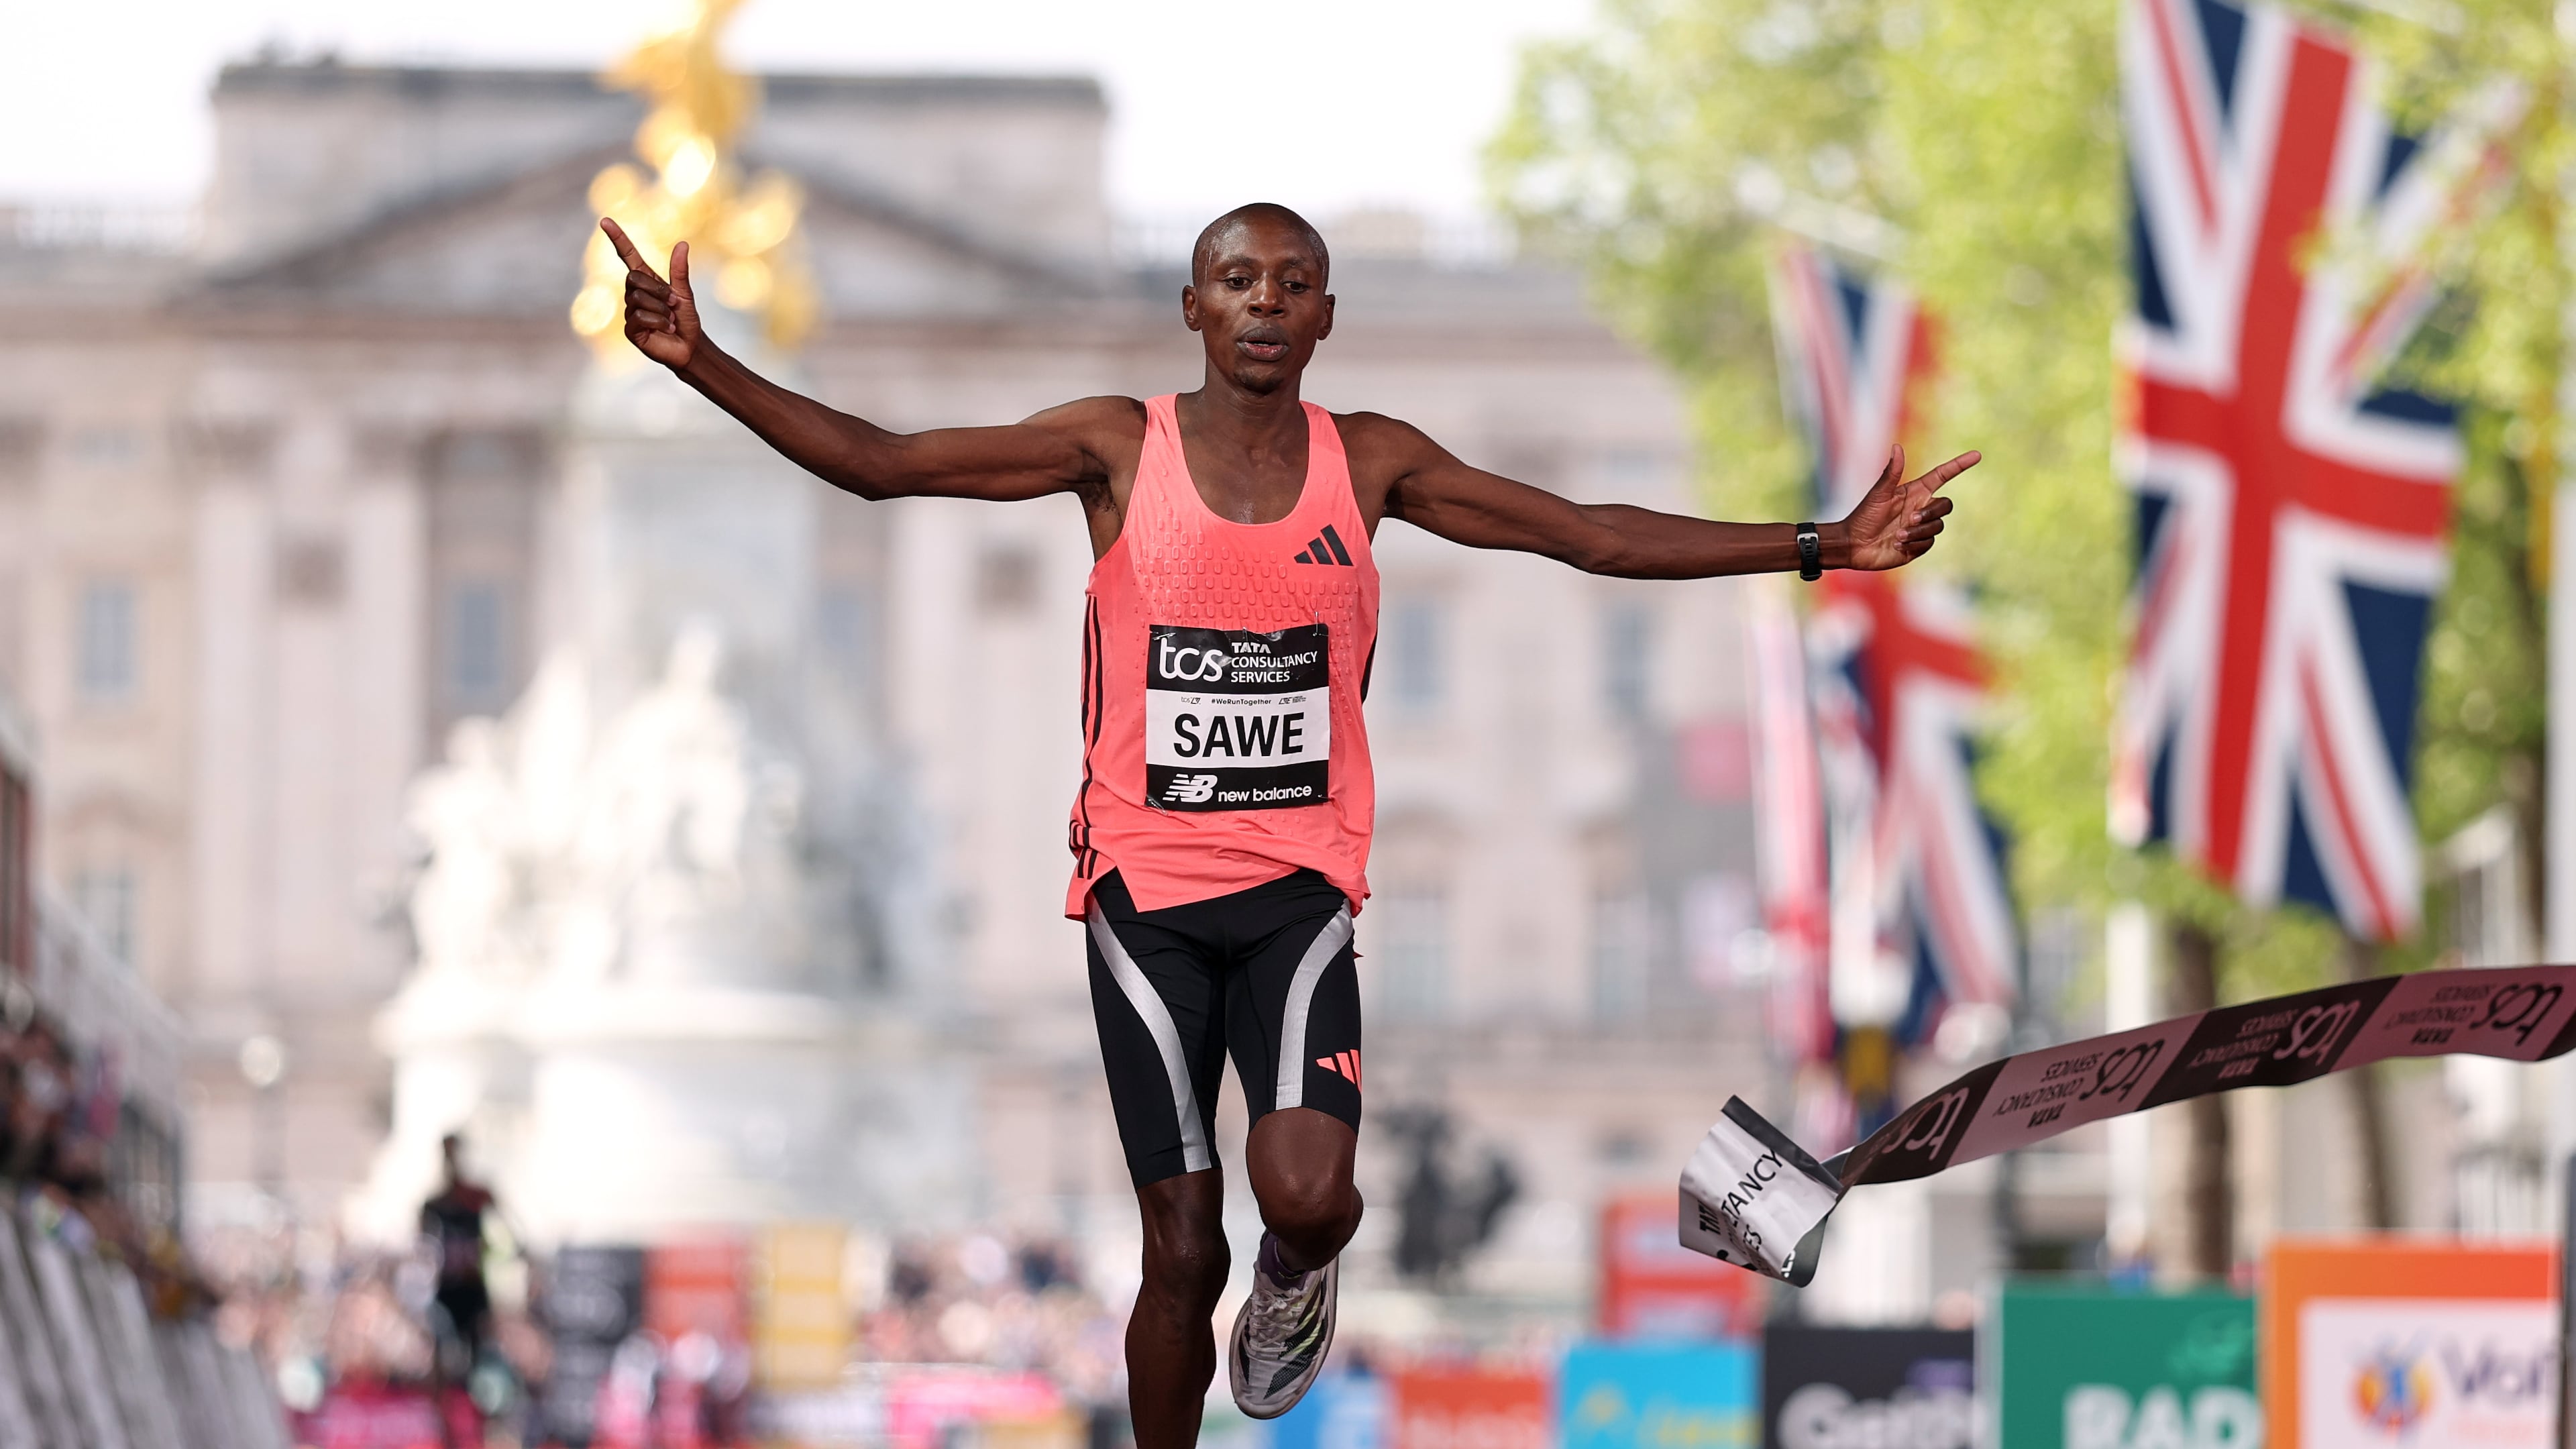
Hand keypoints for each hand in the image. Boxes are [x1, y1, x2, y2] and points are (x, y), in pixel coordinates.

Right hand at [601, 217, 701, 370]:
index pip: (627, 256)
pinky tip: (666, 329)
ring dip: (662, 310)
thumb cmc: (686, 320)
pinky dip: (659, 322)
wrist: (690, 346)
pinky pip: (640, 316)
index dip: (617, 239)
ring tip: (671, 320)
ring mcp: (630, 312)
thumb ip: (680, 271)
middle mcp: (634, 295)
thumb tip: (683, 244)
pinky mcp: (630, 330)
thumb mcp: (684, 293)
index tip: (605, 221)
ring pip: (639, 299)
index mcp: (646, 282)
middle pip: (634, 278)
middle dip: (658, 291)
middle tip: (674, 304)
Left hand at [1836, 444, 1976, 570]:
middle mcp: (1920, 508)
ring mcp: (1920, 527)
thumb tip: (1897, 447)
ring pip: (1938, 526)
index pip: (1943, 476)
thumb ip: (1891, 473)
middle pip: (1946, 505)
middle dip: (1931, 512)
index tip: (1976, 455)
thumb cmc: (1863, 517)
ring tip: (1897, 536)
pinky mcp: (1918, 545)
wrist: (1853, 545)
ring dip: (1918, 531)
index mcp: (1914, 492)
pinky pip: (1929, 542)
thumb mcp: (1878, 494)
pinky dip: (1914, 543)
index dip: (1959, 465)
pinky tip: (1896, 545)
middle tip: (1909, 519)